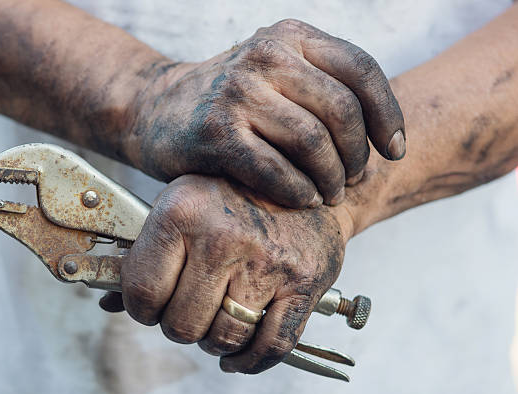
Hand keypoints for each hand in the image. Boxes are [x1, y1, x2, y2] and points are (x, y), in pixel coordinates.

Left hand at [99, 175, 350, 372]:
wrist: (299, 173)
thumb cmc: (230, 194)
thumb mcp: (179, 204)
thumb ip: (144, 253)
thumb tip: (108, 302)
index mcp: (181, 213)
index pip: (142, 291)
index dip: (140, 309)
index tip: (149, 308)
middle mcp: (223, 237)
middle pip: (183, 323)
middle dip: (179, 326)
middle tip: (186, 313)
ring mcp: (266, 261)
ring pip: (225, 338)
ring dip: (213, 342)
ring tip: (213, 324)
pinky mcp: (303, 281)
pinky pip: (272, 345)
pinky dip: (250, 360)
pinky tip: (237, 356)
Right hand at [128, 19, 404, 207]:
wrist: (157, 109)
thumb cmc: (230, 101)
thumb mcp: (276, 73)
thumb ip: (323, 87)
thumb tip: (385, 134)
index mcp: (290, 36)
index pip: (361, 71)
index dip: (388, 115)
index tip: (394, 150)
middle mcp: (266, 55)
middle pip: (342, 110)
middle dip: (357, 155)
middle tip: (353, 179)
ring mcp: (239, 92)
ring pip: (312, 141)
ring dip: (330, 178)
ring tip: (329, 194)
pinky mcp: (216, 132)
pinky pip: (275, 169)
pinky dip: (297, 191)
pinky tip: (303, 199)